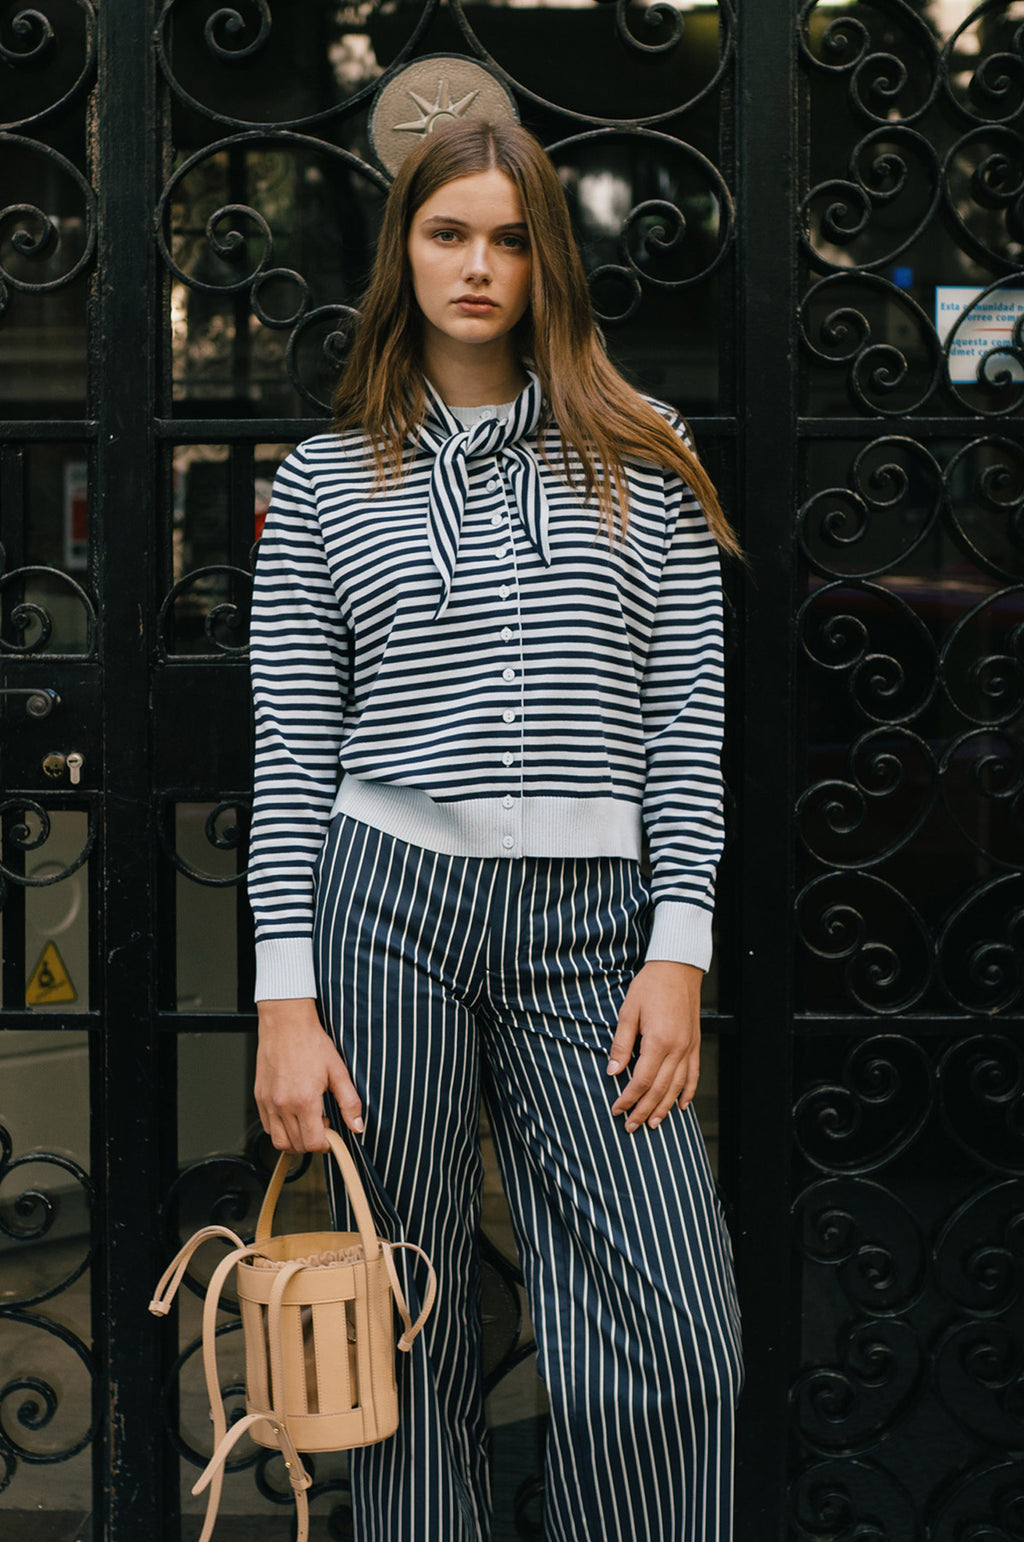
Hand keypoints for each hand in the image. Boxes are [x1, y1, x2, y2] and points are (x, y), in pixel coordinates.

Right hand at [255, 998, 363, 1151]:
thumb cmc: (311, 1043)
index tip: (332, 1136)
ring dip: (295, 1140)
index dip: (326, 1145)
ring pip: (279, 1141)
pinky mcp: (259, 1097)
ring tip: (307, 1122)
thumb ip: (349, 1102)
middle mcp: (283, 1105)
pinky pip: (267, 1127)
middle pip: (296, 1145)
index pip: (313, 1143)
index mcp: (304, 1100)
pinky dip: (280, 1129)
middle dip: (313, 1142)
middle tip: (323, 1126)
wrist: (286, 1024)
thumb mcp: (338, 1071)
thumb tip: (358, 1126)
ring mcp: (268, 1102)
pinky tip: (292, 1115)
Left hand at [606, 960, 701, 1132]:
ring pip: (678, 1087)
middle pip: (660, 1089)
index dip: (628, 1098)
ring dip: (664, 1108)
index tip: (617, 1109)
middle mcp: (677, 1049)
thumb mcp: (628, 1012)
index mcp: (658, 1041)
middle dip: (644, 1110)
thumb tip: (613, 1072)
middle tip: (631, 1126)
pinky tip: (682, 1106)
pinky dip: (687, 1093)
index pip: (641, 1080)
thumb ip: (621, 1044)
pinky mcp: (694, 1044)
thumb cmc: (650, 986)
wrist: (677, 968)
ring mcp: (688, 1048)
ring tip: (654, 1124)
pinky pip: (693, 1075)